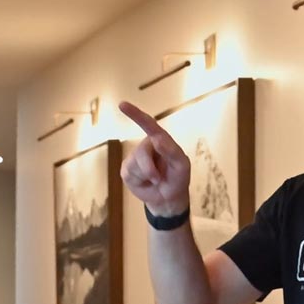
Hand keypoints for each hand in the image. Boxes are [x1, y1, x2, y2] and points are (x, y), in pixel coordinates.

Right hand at [118, 101, 191, 216]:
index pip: (148, 125)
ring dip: (147, 176)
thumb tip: (156, 138)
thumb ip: (171, 151)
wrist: (169, 198)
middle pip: (141, 153)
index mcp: (160, 140)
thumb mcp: (181, 165)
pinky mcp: (127, 170)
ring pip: (135, 165)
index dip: (135, 114)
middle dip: (150, 169)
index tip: (122, 104)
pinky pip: (130, 174)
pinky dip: (140, 181)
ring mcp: (134, 157)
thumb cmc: (177, 178)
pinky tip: (145, 182)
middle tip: (160, 178)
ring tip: (156, 180)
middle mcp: (146, 146)